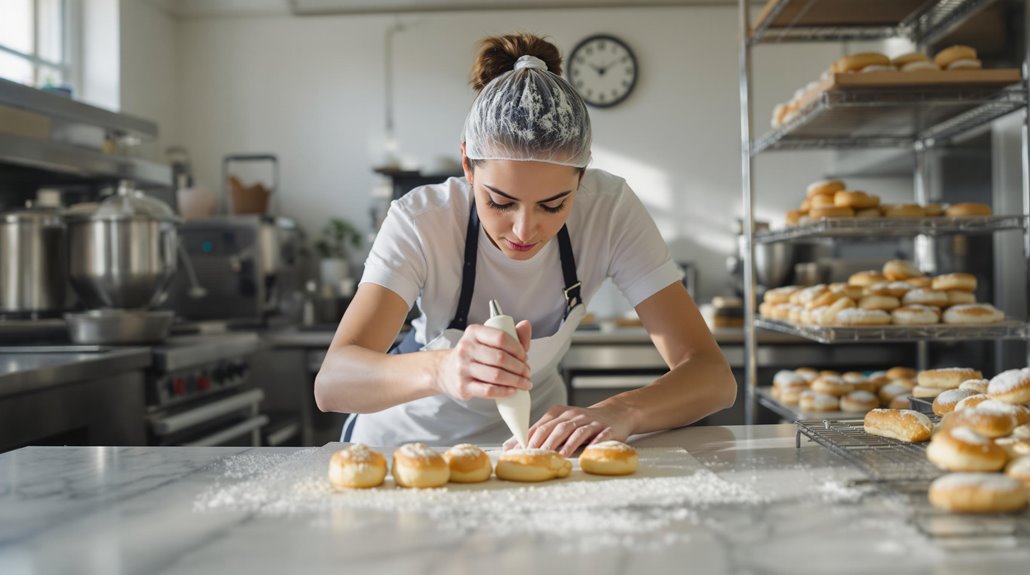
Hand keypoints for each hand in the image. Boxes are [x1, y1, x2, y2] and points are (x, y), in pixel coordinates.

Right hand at [434, 320, 531, 400]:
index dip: (518, 349)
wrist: (445, 370)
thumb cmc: (473, 355)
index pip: (501, 338)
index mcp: (474, 332)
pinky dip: (504, 392)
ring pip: (496, 376)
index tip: (525, 357)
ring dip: (516, 381)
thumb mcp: (488, 340)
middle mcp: (466, 348)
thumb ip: (511, 334)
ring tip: (524, 383)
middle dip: (519, 367)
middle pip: (500, 358)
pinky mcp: (463, 387)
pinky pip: (488, 390)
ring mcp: (462, 368)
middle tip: (527, 372)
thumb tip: (526, 325)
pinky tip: (512, 391)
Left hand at [503, 404, 632, 456]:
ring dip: (564, 444)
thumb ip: (542, 434)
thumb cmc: (583, 423)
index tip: (514, 451)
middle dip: (542, 441)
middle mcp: (573, 415)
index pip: (539, 426)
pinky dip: (592, 443)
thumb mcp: (562, 424)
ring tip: (556, 455)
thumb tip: (515, 447)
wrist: (615, 413)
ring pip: (574, 431)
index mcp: (559, 413)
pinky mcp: (606, 428)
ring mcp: (589, 421)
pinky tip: (586, 451)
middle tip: (533, 454)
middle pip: (555, 427)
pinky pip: (598, 435)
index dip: (526, 438)